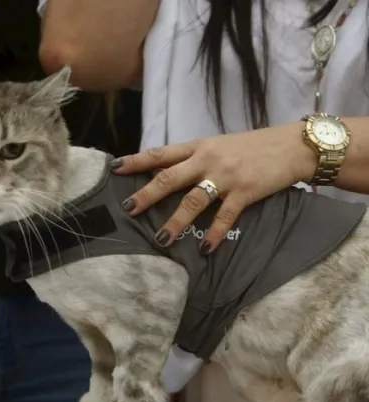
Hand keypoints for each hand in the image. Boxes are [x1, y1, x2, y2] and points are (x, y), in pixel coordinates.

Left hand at [111, 122, 317, 252]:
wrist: (292, 145)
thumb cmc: (251, 147)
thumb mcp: (217, 145)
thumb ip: (192, 158)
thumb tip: (163, 172)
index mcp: (198, 147)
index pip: (161, 153)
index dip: (137, 161)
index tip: (115, 169)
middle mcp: (208, 160)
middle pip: (170, 177)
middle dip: (147, 194)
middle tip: (128, 209)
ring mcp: (226, 177)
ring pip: (194, 200)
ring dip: (176, 221)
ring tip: (161, 239)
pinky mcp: (245, 192)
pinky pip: (225, 217)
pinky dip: (214, 234)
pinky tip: (204, 249)